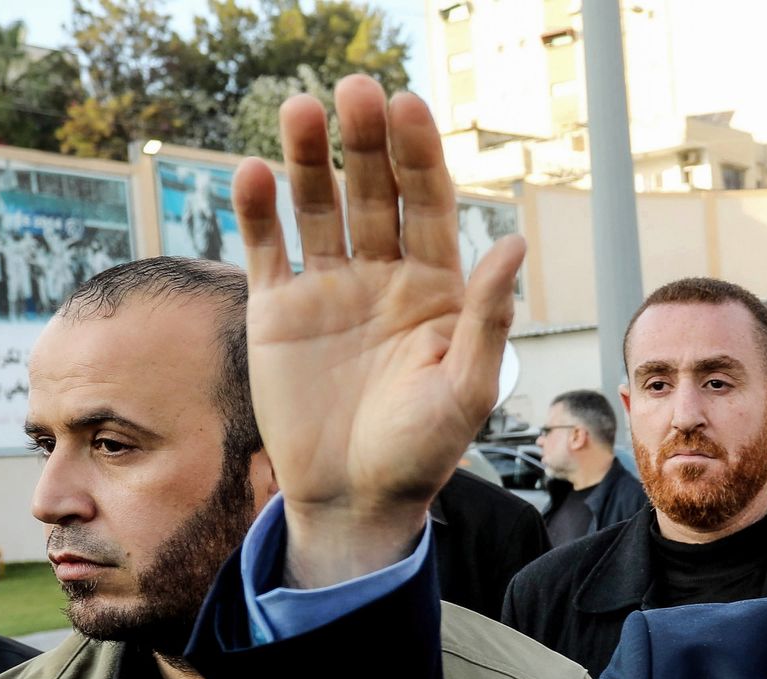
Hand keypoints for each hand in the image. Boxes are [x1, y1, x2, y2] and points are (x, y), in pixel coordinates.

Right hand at [232, 75, 524, 587]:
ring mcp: (329, 289)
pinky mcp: (277, 312)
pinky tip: (252, 172)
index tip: (410, 108)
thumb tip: (513, 244)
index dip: (421, 157)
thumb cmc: (424, 451)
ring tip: (299, 108)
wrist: (357, 500)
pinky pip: (267, 249)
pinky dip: (258, 211)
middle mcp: (385, 277)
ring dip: (307, 158)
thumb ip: (487, 318)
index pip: (430, 205)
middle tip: (354, 89)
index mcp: (439, 288)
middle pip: (374, 192)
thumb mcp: (467, 389)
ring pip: (318, 207)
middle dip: (365, 142)